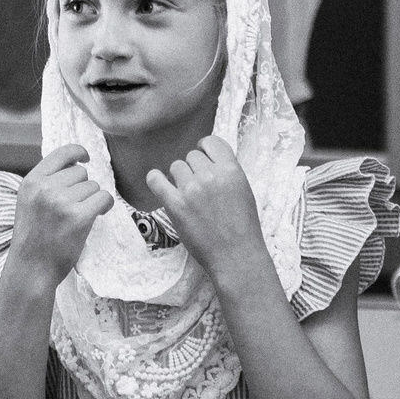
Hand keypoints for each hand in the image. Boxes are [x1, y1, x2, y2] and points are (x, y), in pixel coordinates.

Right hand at [10, 145, 110, 282]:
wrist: (32, 268)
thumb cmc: (33, 238)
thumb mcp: (29, 202)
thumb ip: (46, 182)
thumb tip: (76, 163)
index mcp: (31, 182)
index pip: (61, 153)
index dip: (78, 152)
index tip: (86, 158)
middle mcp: (45, 188)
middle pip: (80, 172)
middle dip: (83, 187)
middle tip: (75, 206)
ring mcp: (61, 202)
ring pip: (93, 186)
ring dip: (92, 199)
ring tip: (80, 215)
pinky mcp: (78, 217)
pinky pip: (103, 198)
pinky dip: (105, 205)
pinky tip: (98, 214)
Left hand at [143, 137, 268, 277]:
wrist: (236, 255)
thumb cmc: (243, 227)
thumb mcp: (244, 190)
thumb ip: (227, 172)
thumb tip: (209, 160)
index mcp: (231, 170)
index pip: (211, 142)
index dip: (205, 147)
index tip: (202, 155)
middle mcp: (210, 176)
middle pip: (192, 156)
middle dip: (194, 169)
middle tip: (198, 187)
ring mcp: (191, 190)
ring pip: (176, 166)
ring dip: (179, 177)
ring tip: (187, 194)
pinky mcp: (175, 205)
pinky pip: (156, 180)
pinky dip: (155, 179)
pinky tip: (158, 182)